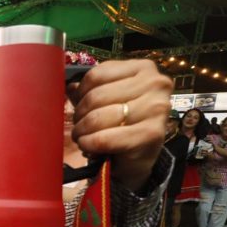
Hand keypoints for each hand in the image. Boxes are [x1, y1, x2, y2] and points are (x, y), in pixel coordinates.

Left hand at [69, 59, 171, 191]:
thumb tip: (70, 87)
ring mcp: (156, 108)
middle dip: (80, 114)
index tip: (79, 104)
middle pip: (97, 96)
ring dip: (82, 130)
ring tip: (82, 136)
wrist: (140, 158)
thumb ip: (91, 90)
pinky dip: (89, 144)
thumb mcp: (108, 101)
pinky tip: (88, 146)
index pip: (97, 74)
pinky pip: (104, 138)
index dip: (81, 92)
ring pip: (98, 116)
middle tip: (78, 126)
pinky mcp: (151, 134)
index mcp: (143, 68)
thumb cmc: (123, 125)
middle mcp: (155, 83)